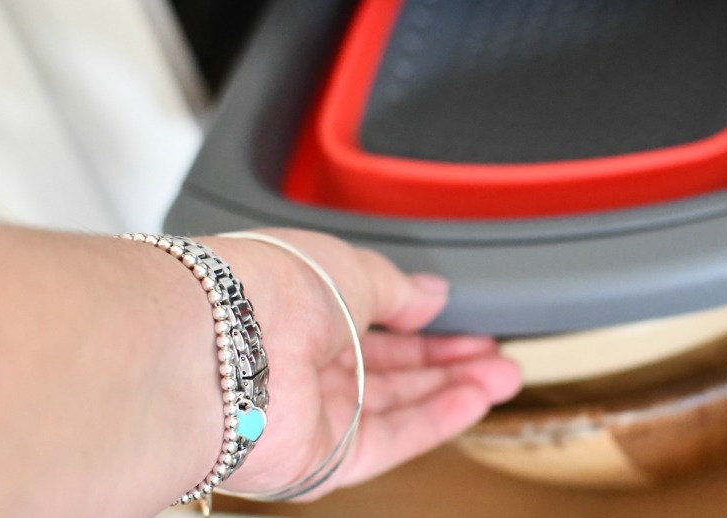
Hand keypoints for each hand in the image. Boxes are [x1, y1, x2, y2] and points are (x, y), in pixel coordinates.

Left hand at [209, 229, 520, 500]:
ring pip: (398, 405)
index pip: (375, 322)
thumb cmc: (265, 289)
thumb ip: (399, 289)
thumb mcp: (351, 268)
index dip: (425, 323)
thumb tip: (432, 293)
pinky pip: (391, 440)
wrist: (222, 345)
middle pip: (392, 367)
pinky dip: (436, 420)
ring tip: (503, 375)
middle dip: (449, 359)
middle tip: (498, 355)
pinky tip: (473, 399)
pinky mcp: (322, 458)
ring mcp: (314, 411)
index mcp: (302, 308)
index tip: (466, 321)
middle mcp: (304, 361)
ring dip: (454, 388)